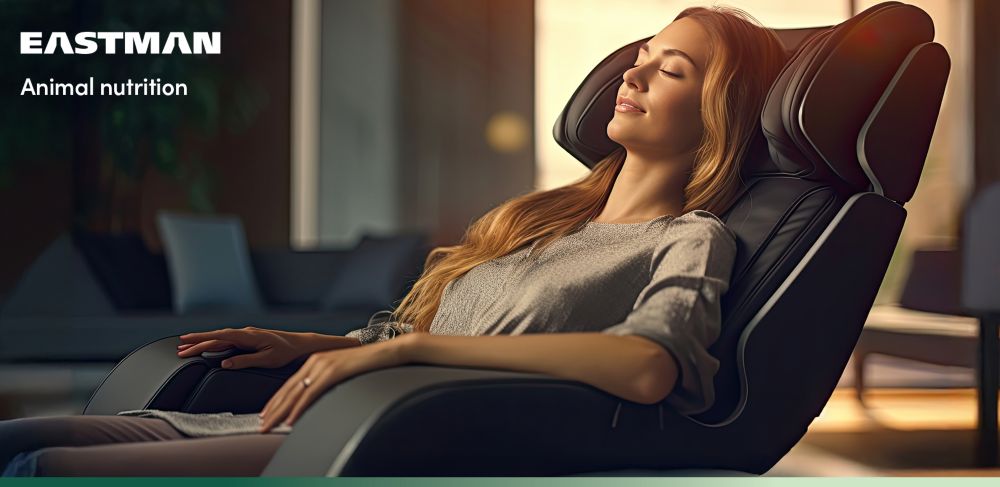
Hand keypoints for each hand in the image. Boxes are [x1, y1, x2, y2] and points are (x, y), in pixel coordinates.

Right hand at [176, 326, 316, 369]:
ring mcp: (246, 335)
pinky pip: (227, 341)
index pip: (220, 336)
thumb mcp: (267, 360)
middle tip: (179, 349)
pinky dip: (214, 343)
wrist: (299, 345)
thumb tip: (225, 364)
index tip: (185, 340)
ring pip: (220, 339)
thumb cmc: (286, 353)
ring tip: (186, 348)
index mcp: (248, 336)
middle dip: (197, 343)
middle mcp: (245, 333)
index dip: (201, 338)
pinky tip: (207, 347)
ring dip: (203, 343)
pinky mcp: (248, 339)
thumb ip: (245, 361)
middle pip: (216, 338)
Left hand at [258, 334, 413, 432]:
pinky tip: (290, 419)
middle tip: (261, 425)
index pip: (290, 384)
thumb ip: (330, 381)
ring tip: (269, 426)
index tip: (266, 414)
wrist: (389, 352)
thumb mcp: (344, 371)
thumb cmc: (370, 364)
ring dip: (280, 412)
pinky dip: (299, 408)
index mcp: (316, 361)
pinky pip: (311, 393)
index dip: (277, 400)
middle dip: (273, 409)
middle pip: (288, 389)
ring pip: (295, 393)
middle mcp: (315, 362)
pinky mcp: (333, 371)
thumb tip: (320, 398)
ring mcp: (323, 366)